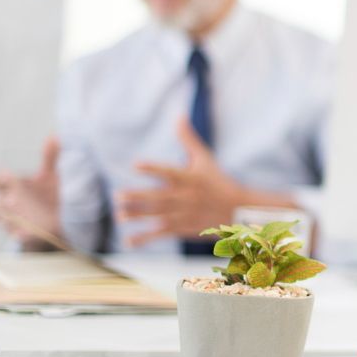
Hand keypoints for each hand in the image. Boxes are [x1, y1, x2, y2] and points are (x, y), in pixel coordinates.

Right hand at [0, 136, 64, 250]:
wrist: (68, 217)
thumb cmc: (56, 191)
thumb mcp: (55, 173)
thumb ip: (53, 156)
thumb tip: (56, 135)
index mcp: (15, 184)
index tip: (10, 178)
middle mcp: (10, 202)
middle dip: (2, 201)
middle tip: (15, 199)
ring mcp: (15, 219)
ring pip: (0, 219)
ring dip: (8, 217)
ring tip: (23, 213)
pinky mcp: (24, 235)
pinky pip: (15, 235)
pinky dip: (21, 232)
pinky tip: (31, 229)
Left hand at [116, 118, 250, 247]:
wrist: (237, 210)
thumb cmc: (217, 180)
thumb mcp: (204, 159)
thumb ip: (188, 139)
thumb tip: (179, 115)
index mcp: (189, 179)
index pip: (169, 172)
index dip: (153, 169)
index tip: (136, 165)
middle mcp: (185, 197)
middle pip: (159, 197)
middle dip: (138, 198)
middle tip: (118, 196)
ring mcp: (183, 214)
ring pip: (157, 216)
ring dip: (138, 217)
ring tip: (120, 216)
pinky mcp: (182, 228)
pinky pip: (161, 234)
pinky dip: (145, 238)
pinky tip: (128, 240)